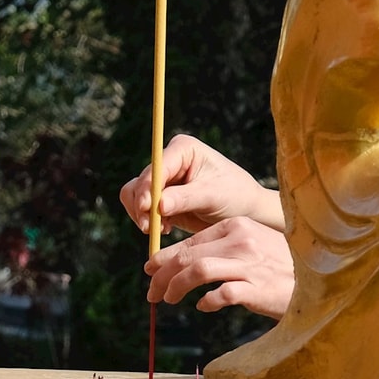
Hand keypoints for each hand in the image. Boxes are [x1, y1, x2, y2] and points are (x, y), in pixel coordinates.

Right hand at [121, 134, 282, 235]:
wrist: (245, 211)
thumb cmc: (236, 195)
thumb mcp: (214, 195)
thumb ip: (185, 198)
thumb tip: (158, 205)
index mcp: (184, 149)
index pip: (157, 167)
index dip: (147, 187)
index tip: (146, 208)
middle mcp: (169, 160)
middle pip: (140, 182)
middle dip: (142, 206)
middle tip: (149, 228)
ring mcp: (163, 180)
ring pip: (133, 195)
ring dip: (141, 215)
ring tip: (160, 229)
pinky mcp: (160, 198)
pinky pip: (140, 209)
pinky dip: (147, 221)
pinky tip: (166, 229)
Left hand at [145, 217, 294, 318]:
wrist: (317, 283)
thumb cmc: (279, 268)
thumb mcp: (251, 247)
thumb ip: (219, 249)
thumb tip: (175, 262)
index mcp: (238, 226)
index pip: (191, 241)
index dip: (164, 259)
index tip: (151, 272)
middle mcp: (242, 241)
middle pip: (188, 256)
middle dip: (162, 276)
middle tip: (153, 293)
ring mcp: (250, 264)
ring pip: (197, 271)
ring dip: (176, 287)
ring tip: (169, 300)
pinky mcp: (257, 288)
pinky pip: (220, 294)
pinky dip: (206, 302)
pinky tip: (204, 306)